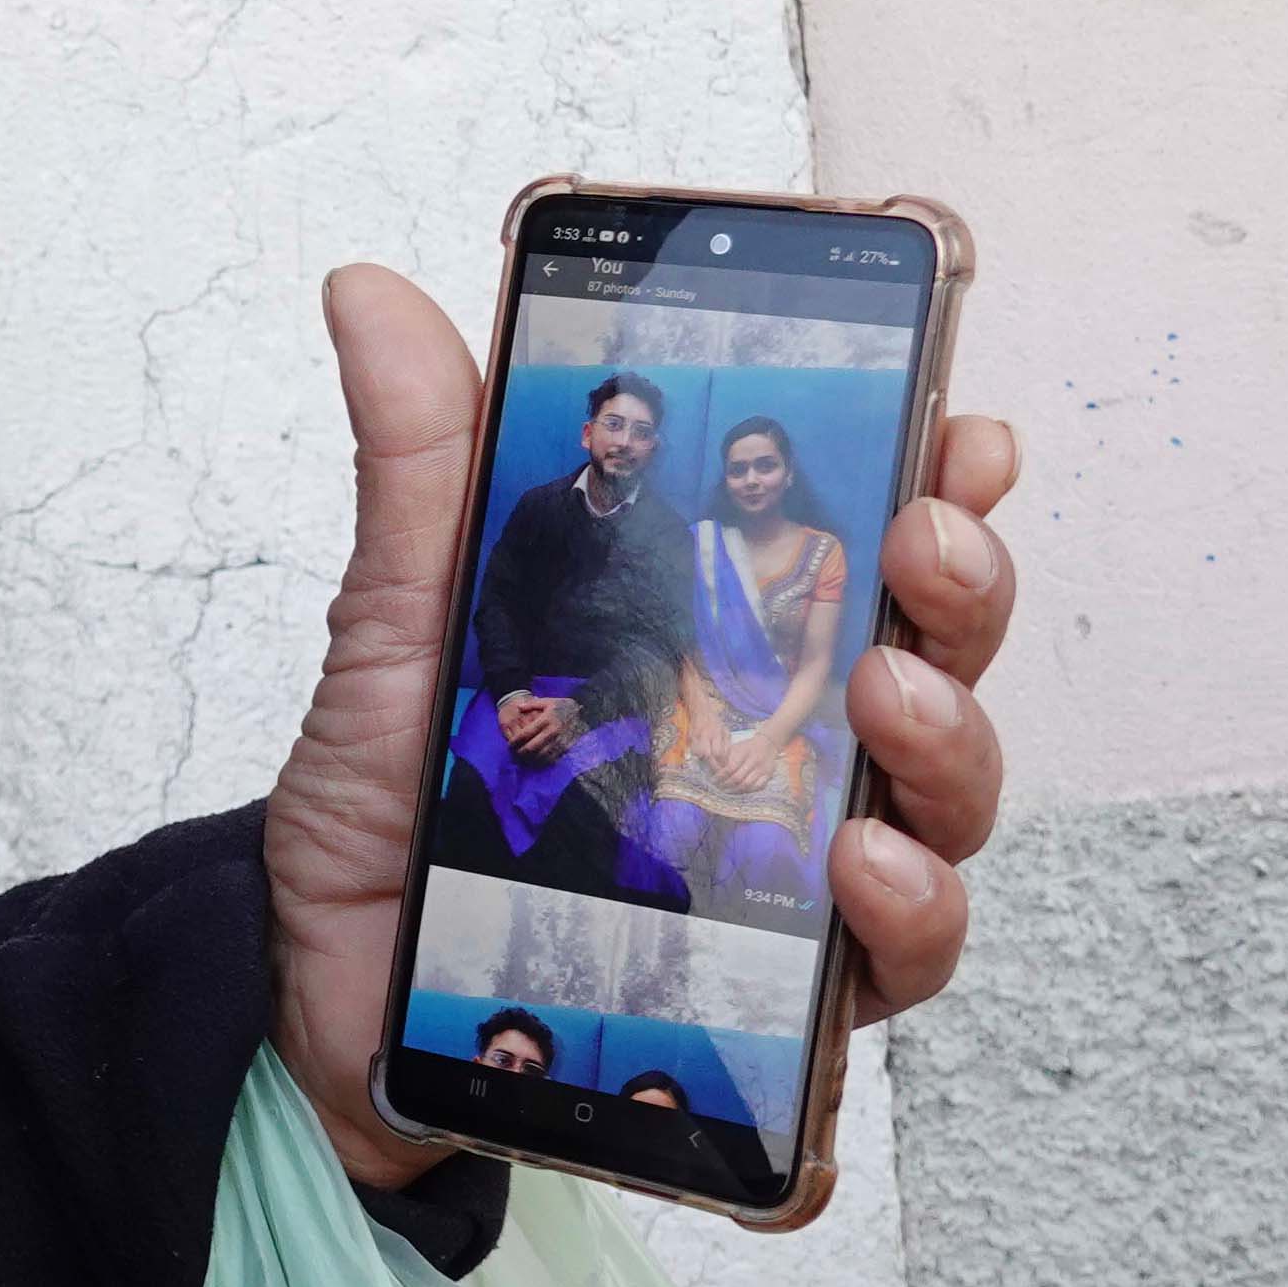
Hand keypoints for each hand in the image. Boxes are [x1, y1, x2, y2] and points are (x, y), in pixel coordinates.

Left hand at [264, 265, 1015, 1188]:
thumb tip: (373, 292)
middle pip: (938, 656)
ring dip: (951, 743)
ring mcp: (797, 868)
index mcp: (718, 636)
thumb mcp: (405, 620)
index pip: (867, 543)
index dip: (940, 477)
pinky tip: (864, 873)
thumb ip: (424, 465)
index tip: (961, 424)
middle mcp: (782, 745)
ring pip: (945, 805)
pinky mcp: (779, 994)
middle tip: (928, 542)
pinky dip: (903, 919)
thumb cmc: (390, 803)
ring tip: (894, 702)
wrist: (325, 993)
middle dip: (962, 587)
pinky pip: (884, 966)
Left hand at [491, 691, 575, 757]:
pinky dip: (541, 762)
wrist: (584, 713)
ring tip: (521, 760)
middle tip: (513, 754)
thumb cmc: (562, 706)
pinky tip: (535, 762)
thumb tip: (518, 707)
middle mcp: (553, 732)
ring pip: (540, 756)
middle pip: (531, 748)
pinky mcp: (566, 749)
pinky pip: (551, 759)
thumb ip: (531, 704)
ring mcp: (560, 742)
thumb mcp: (547, 701)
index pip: (525, 734)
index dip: (514, 742)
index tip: (509, 745)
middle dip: (519, 753)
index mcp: (546, 720)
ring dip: (529, 760)